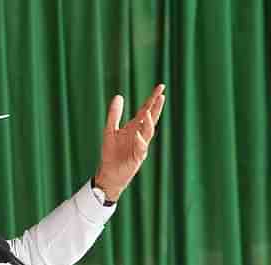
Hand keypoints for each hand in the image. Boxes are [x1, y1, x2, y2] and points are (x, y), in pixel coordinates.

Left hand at [94, 84, 165, 200]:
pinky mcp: (137, 157)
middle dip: (156, 107)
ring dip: (148, 123)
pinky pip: (141, 148)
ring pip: (148, 133)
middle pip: (151, 119)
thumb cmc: (111, 152)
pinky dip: (140, 141)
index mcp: (134, 127)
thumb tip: (119, 96)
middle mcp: (140, 135)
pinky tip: (137, 134)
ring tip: (147, 112)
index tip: (161, 87)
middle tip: (161, 94)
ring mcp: (140, 146)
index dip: (152, 99)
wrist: (109, 172)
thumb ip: (114, 114)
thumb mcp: (110, 130)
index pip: (146, 110)